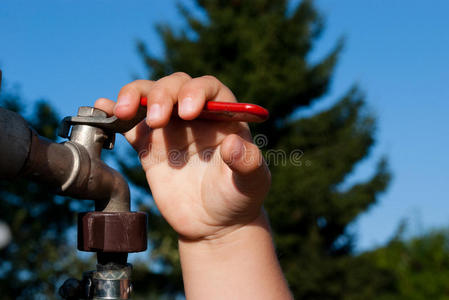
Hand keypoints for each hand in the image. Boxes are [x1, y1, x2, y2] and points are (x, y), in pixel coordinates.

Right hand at [95, 73, 270, 240]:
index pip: (207, 87)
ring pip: (148, 96)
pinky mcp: (149, 146)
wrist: (213, 222)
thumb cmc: (237, 197)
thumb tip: (234, 144)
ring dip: (134, 96)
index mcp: (222, 115)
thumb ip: (248, 163)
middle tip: (157, 121)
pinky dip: (114, 114)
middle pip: (173, 85)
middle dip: (161, 96)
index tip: (187, 112)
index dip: (195, 91)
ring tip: (123, 111)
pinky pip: (129, 124)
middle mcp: (194, 115)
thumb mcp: (252, 183)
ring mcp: (169, 128)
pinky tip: (104, 110)